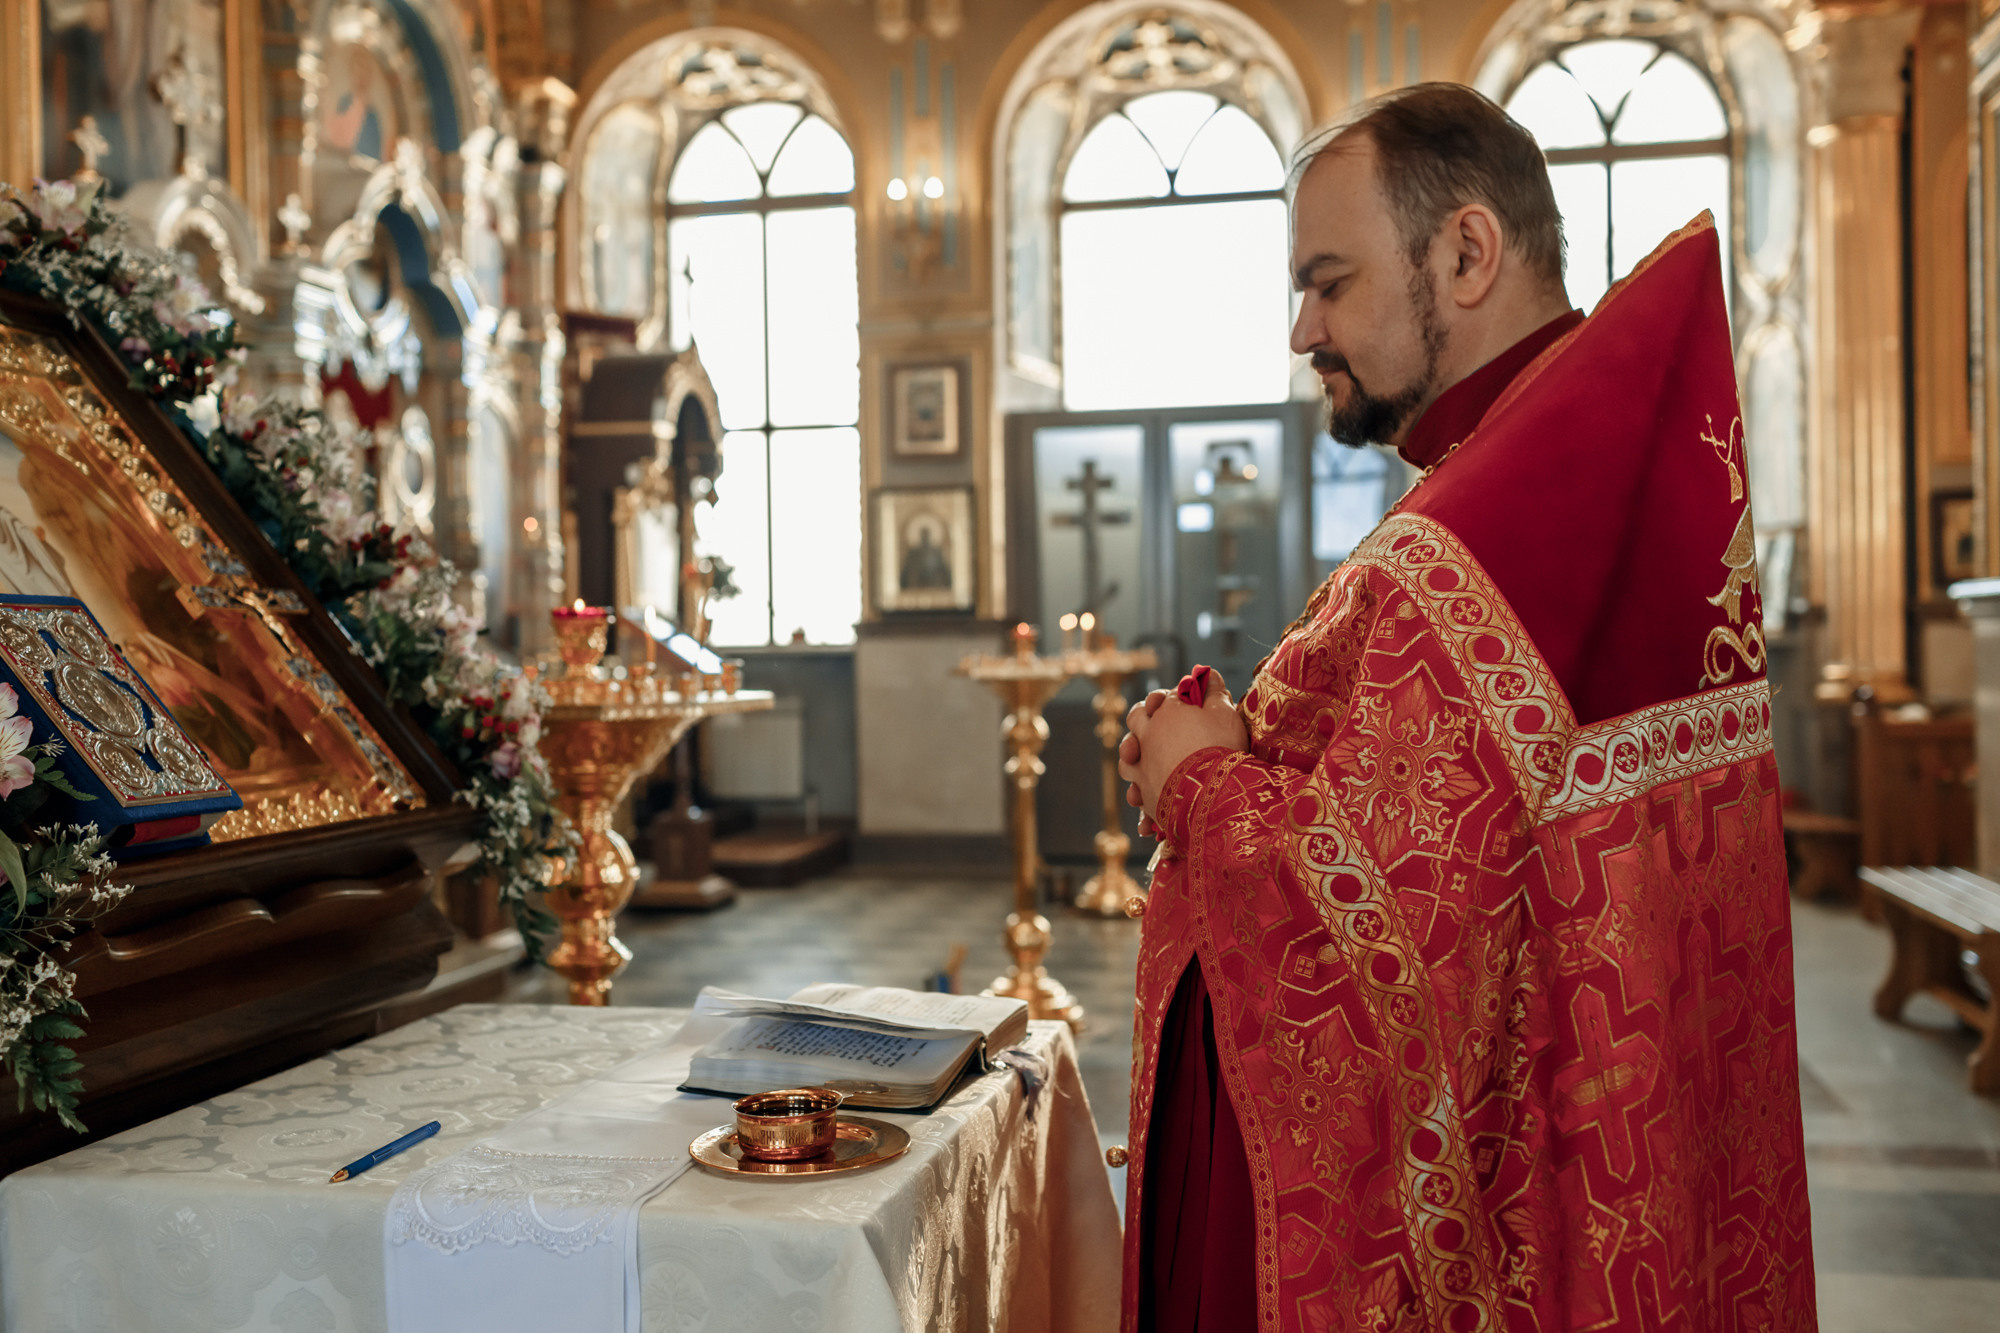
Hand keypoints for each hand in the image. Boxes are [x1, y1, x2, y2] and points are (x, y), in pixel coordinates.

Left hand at [1117, 671, 1248, 830]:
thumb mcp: (1224, 713)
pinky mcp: (1145, 794)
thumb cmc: (1221, 747)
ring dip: (1135, 757)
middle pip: (1136, 717)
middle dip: (1145, 716)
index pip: (1167, 696)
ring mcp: (1142, 766)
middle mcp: (1147, 735)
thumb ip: (1214, 692)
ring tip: (1149, 761)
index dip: (1180, 697)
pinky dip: (1142, 795)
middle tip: (1160, 722)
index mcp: (1166, 712)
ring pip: (1127, 756)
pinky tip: (1150, 801)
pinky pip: (1136, 793)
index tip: (1194, 700)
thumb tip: (1209, 674)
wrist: (1213, 793)